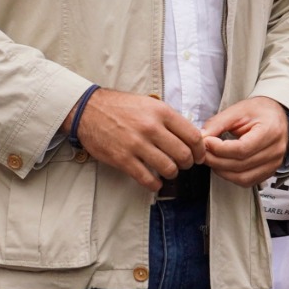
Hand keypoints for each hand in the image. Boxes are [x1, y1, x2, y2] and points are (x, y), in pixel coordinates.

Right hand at [74, 89, 202, 191]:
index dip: (200, 150)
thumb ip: (168, 119)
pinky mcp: (123, 159)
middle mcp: (151, 128)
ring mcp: (136, 144)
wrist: (88, 110)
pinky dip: (155, 184)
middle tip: (184, 165)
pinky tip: (155, 182)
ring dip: (172, 173)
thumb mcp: (149, 104)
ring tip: (168, 171)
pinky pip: (147, 179)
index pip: (192, 136)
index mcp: (161, 112)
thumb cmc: (120, 107)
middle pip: (183, 154)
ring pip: (168, 168)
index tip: (198, 156)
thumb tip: (189, 136)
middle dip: (188, 164)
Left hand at [198, 96, 288, 188]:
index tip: (206, 142)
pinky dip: (231, 177)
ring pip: (243, 177)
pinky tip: (223, 166)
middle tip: (203, 152)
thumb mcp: (238, 110)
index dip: (220, 149)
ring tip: (211, 159)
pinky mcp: (269, 171)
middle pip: (240, 165)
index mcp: (270, 131)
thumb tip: (201, 137)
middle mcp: (275, 151)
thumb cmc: (260, 111)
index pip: (242, 149)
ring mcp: (274, 164)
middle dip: (216, 160)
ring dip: (222, 171)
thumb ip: (218, 123)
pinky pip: (248, 181)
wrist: (277, 115)